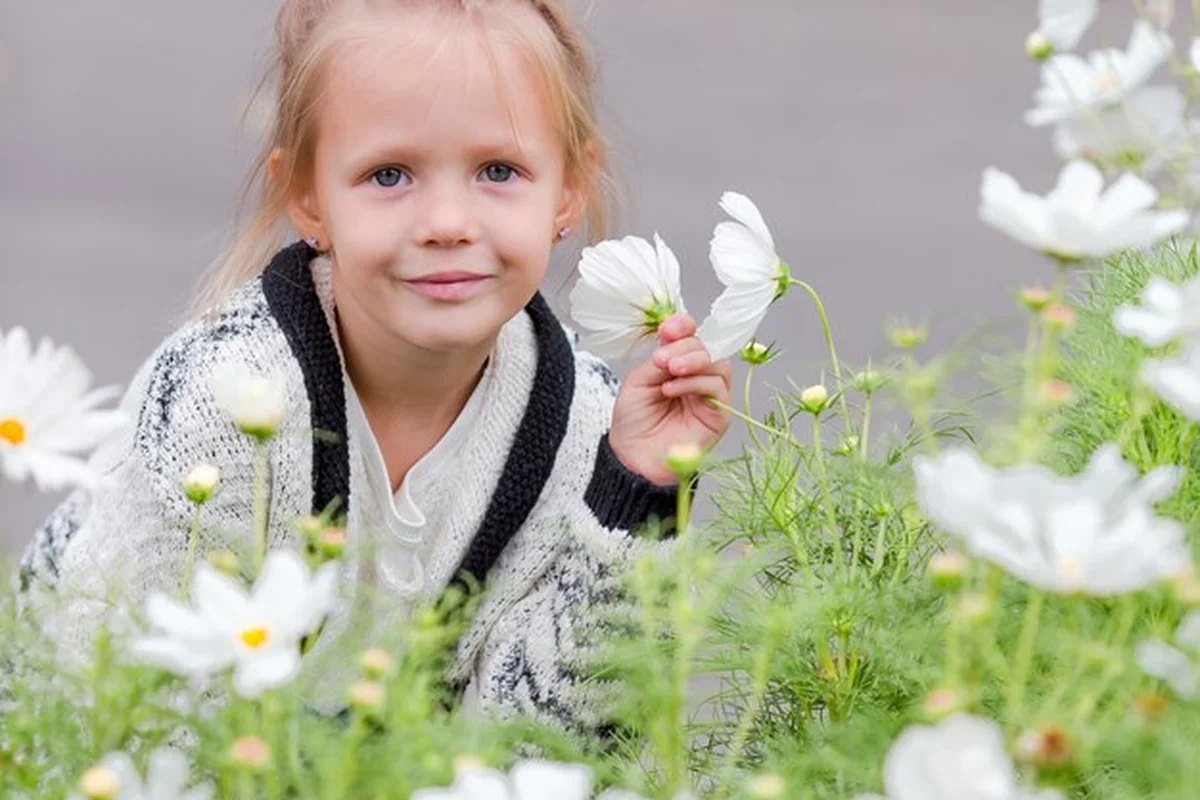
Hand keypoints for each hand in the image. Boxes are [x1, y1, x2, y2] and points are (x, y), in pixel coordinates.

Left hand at [609, 314, 732, 485]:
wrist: (633, 457)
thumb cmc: (634, 421)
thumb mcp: (639, 381)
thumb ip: (660, 359)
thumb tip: (675, 341)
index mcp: (678, 363)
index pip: (692, 336)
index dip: (684, 326)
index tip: (669, 328)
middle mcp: (697, 376)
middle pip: (706, 346)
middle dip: (684, 346)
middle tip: (662, 359)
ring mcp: (710, 395)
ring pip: (718, 364)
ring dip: (693, 361)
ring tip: (669, 371)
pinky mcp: (719, 415)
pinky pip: (717, 388)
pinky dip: (695, 383)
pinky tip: (672, 389)